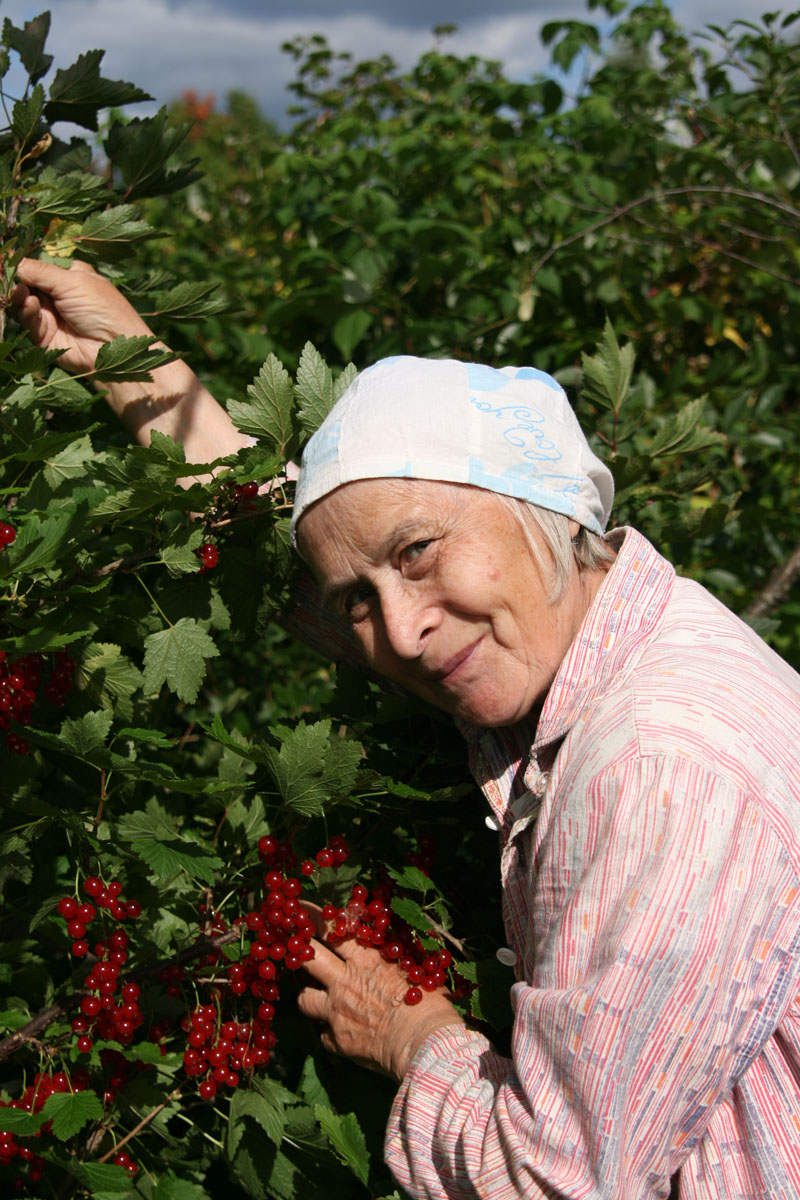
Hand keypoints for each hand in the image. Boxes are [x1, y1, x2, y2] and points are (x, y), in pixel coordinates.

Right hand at [12, 258, 154, 373]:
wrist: (112, 349)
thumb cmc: (102, 309)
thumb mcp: (72, 282)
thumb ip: (39, 271)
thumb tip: (11, 261)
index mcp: (70, 275)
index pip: (39, 264)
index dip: (24, 262)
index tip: (7, 259)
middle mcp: (58, 293)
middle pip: (27, 282)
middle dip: (16, 279)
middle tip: (7, 275)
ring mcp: (51, 314)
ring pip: (23, 301)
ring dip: (19, 294)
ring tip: (20, 291)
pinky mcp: (44, 335)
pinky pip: (27, 320)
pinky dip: (26, 311)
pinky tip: (31, 305)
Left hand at [297, 929, 464, 1081]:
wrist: (425, 1045)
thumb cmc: (429, 1005)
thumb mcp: (414, 969)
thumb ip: (394, 957)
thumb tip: (392, 946)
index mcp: (366, 960)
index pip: (331, 929)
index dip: (312, 917)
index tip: (299, 910)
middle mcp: (344, 982)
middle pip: (308, 958)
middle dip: (297, 949)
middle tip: (292, 944)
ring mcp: (336, 1012)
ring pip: (303, 998)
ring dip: (310, 996)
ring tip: (319, 998)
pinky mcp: (337, 1041)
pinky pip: (323, 1035)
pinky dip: (331, 1033)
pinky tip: (344, 1034)